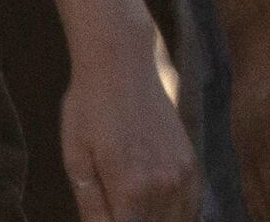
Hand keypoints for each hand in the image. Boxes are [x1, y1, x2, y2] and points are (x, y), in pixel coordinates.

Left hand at [58, 37, 199, 221]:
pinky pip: (192, 204)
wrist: (122, 63)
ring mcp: (183, 173)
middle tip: (117, 211)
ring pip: (180, 221)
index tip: (107, 217)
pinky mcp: (191, 161)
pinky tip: (160, 213)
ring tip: (135, 212)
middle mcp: (165, 186)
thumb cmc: (89, 109)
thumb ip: (91, 206)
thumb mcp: (77, 160)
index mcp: (131, 190)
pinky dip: (179, 216)